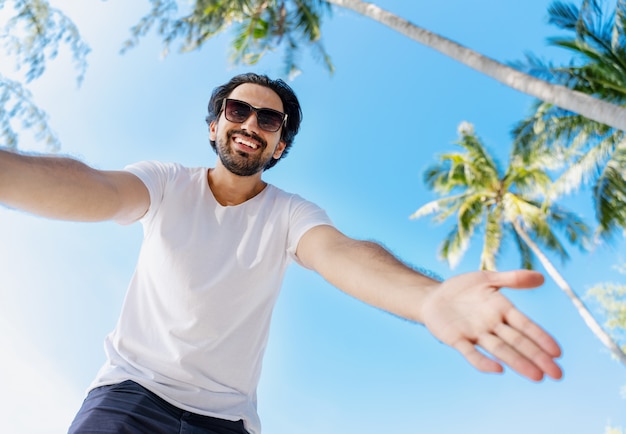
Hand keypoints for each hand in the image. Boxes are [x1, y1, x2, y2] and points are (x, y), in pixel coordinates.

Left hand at [421, 270, 561, 380]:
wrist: (433, 296)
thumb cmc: (462, 289)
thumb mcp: (487, 278)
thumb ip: (512, 279)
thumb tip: (542, 277)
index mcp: (502, 310)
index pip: (525, 325)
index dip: (540, 337)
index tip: (557, 352)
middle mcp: (492, 325)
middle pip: (517, 342)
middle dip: (537, 357)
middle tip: (557, 374)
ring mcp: (475, 334)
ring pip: (500, 350)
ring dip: (517, 362)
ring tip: (537, 376)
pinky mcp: (457, 340)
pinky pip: (471, 353)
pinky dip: (483, 362)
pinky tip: (497, 370)